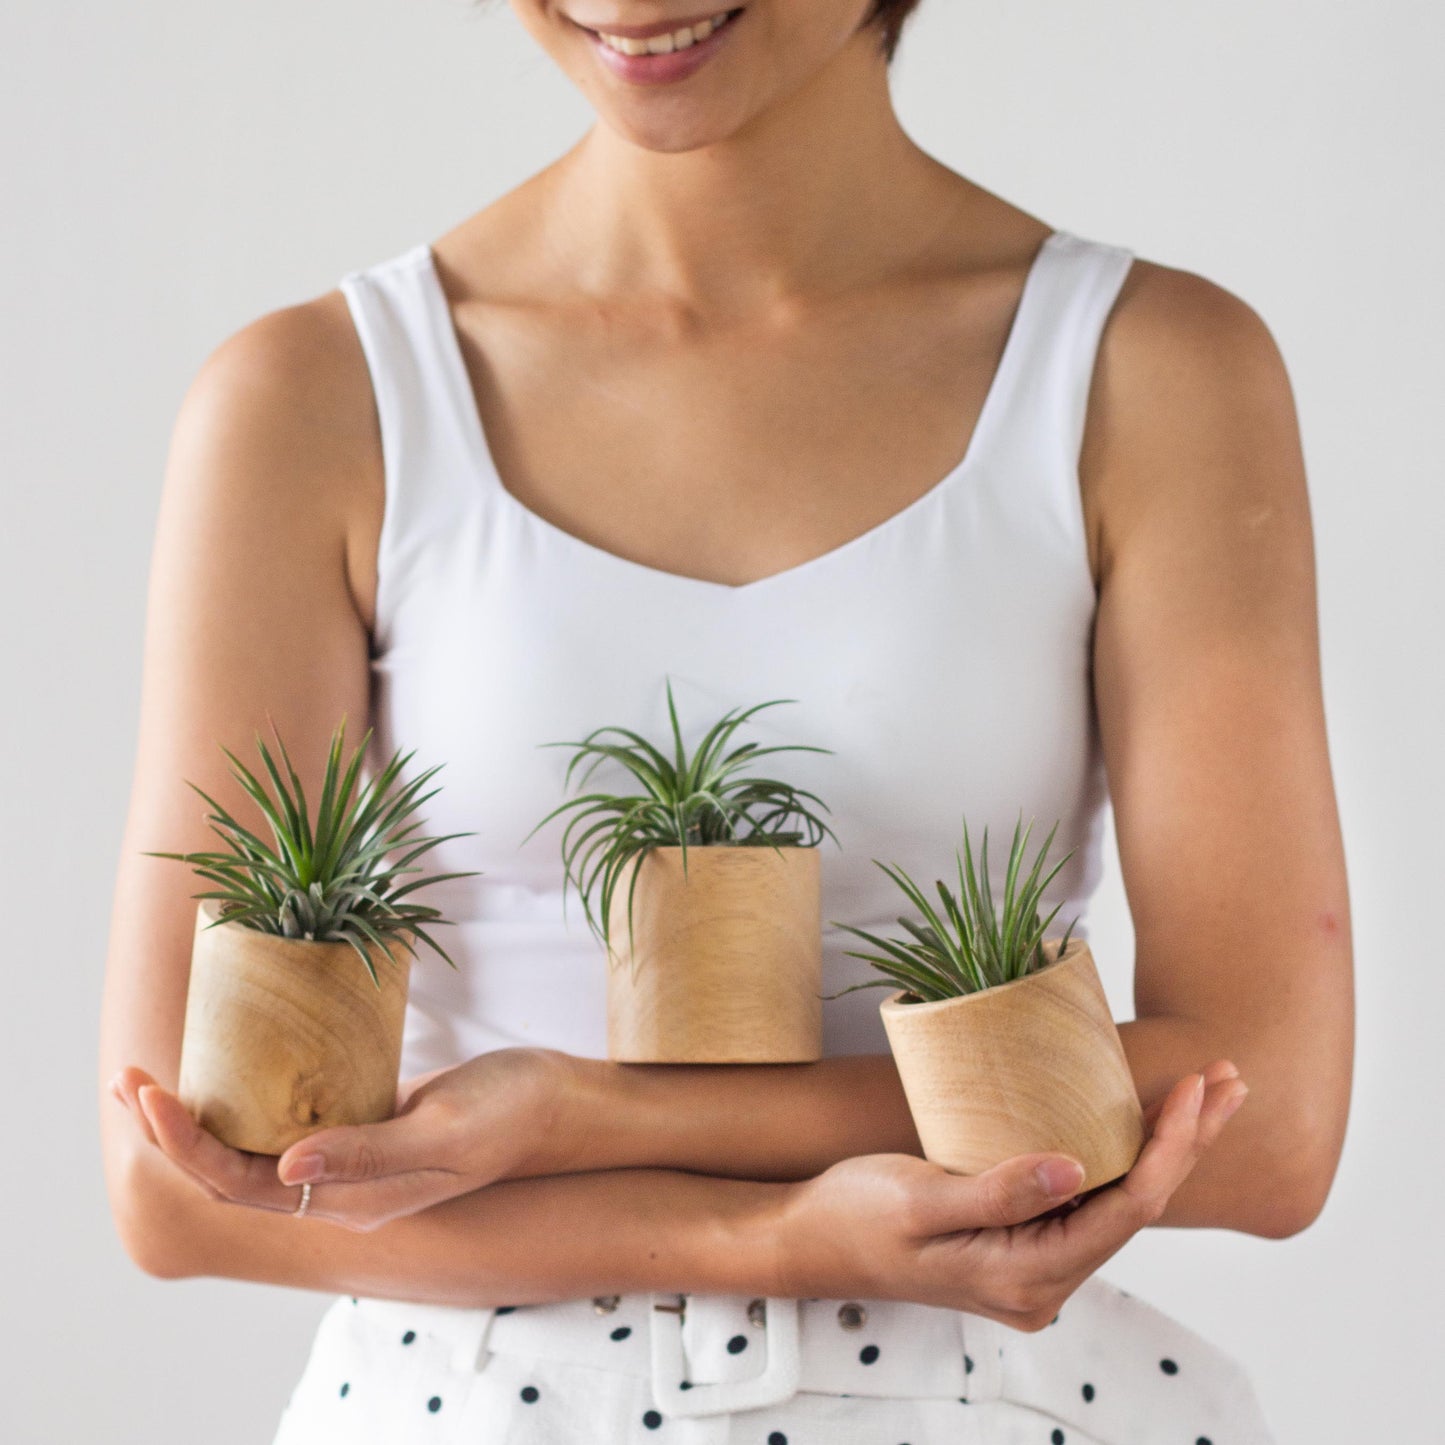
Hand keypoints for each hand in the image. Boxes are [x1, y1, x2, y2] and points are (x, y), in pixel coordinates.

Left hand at [107, 1047, 572, 1231]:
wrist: (558, 1100)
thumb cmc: (510, 1114)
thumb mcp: (445, 1134)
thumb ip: (369, 1155)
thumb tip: (284, 1169)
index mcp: (354, 1201)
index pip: (243, 1186)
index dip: (187, 1147)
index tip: (150, 1095)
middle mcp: (342, 1186)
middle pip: (233, 1171)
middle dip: (174, 1133)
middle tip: (130, 1079)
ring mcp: (353, 1155)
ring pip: (257, 1145)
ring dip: (203, 1116)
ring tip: (160, 1075)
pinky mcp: (367, 1122)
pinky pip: (293, 1117)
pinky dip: (252, 1095)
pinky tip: (238, 1063)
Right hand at [772, 1059, 1247, 1327]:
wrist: (811, 1241)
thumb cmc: (856, 1216)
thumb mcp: (919, 1199)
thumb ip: (997, 1191)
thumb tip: (1076, 1168)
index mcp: (1026, 1277)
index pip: (1127, 1208)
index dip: (1171, 1146)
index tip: (1195, 1085)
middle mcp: (1043, 1283)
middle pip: (1138, 1206)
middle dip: (1189, 1142)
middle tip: (1230, 1079)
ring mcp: (1034, 1267)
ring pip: (1120, 1202)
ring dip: (1165, 1148)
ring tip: (1206, 1094)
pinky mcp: (1020, 1245)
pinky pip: (1090, 1202)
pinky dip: (1124, 1157)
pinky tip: (1142, 1127)